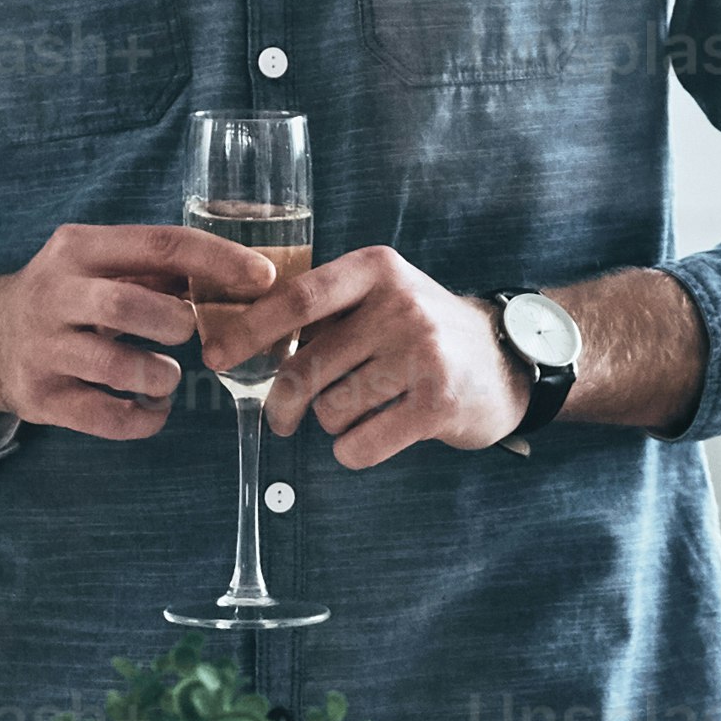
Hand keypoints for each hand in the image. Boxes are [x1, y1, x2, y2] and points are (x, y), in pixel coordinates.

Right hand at [0, 220, 281, 444]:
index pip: (158, 243)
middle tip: (189, 333)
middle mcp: (54, 294)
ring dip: (160, 375)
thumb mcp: (100, 264)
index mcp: (78, 248)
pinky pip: (106, 417)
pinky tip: (152, 407)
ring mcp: (43, 349)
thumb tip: (248, 275)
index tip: (262, 278)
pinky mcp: (42, 398)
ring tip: (166, 376)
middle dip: (174, 322)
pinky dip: (144, 418)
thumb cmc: (71, 298)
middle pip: (125, 304)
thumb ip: (160, 267)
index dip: (217, 260)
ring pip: (115, 367)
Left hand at [241, 246, 525, 465]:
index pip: (297, 298)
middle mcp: (401, 305)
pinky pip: (360, 445)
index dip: (248, 331)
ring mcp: (423, 354)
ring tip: (362, 410)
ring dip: (331, 424)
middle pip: (305, 367)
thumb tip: (240, 341)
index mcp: (377, 269)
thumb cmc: (423, 332)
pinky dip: (353, 451)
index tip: (215, 357)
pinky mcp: (438, 404)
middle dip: (282, 403)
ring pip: (330, 410)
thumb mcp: (380, 296)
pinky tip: (374, 436)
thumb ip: (324, 310)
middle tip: (281, 417)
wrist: (505, 360)